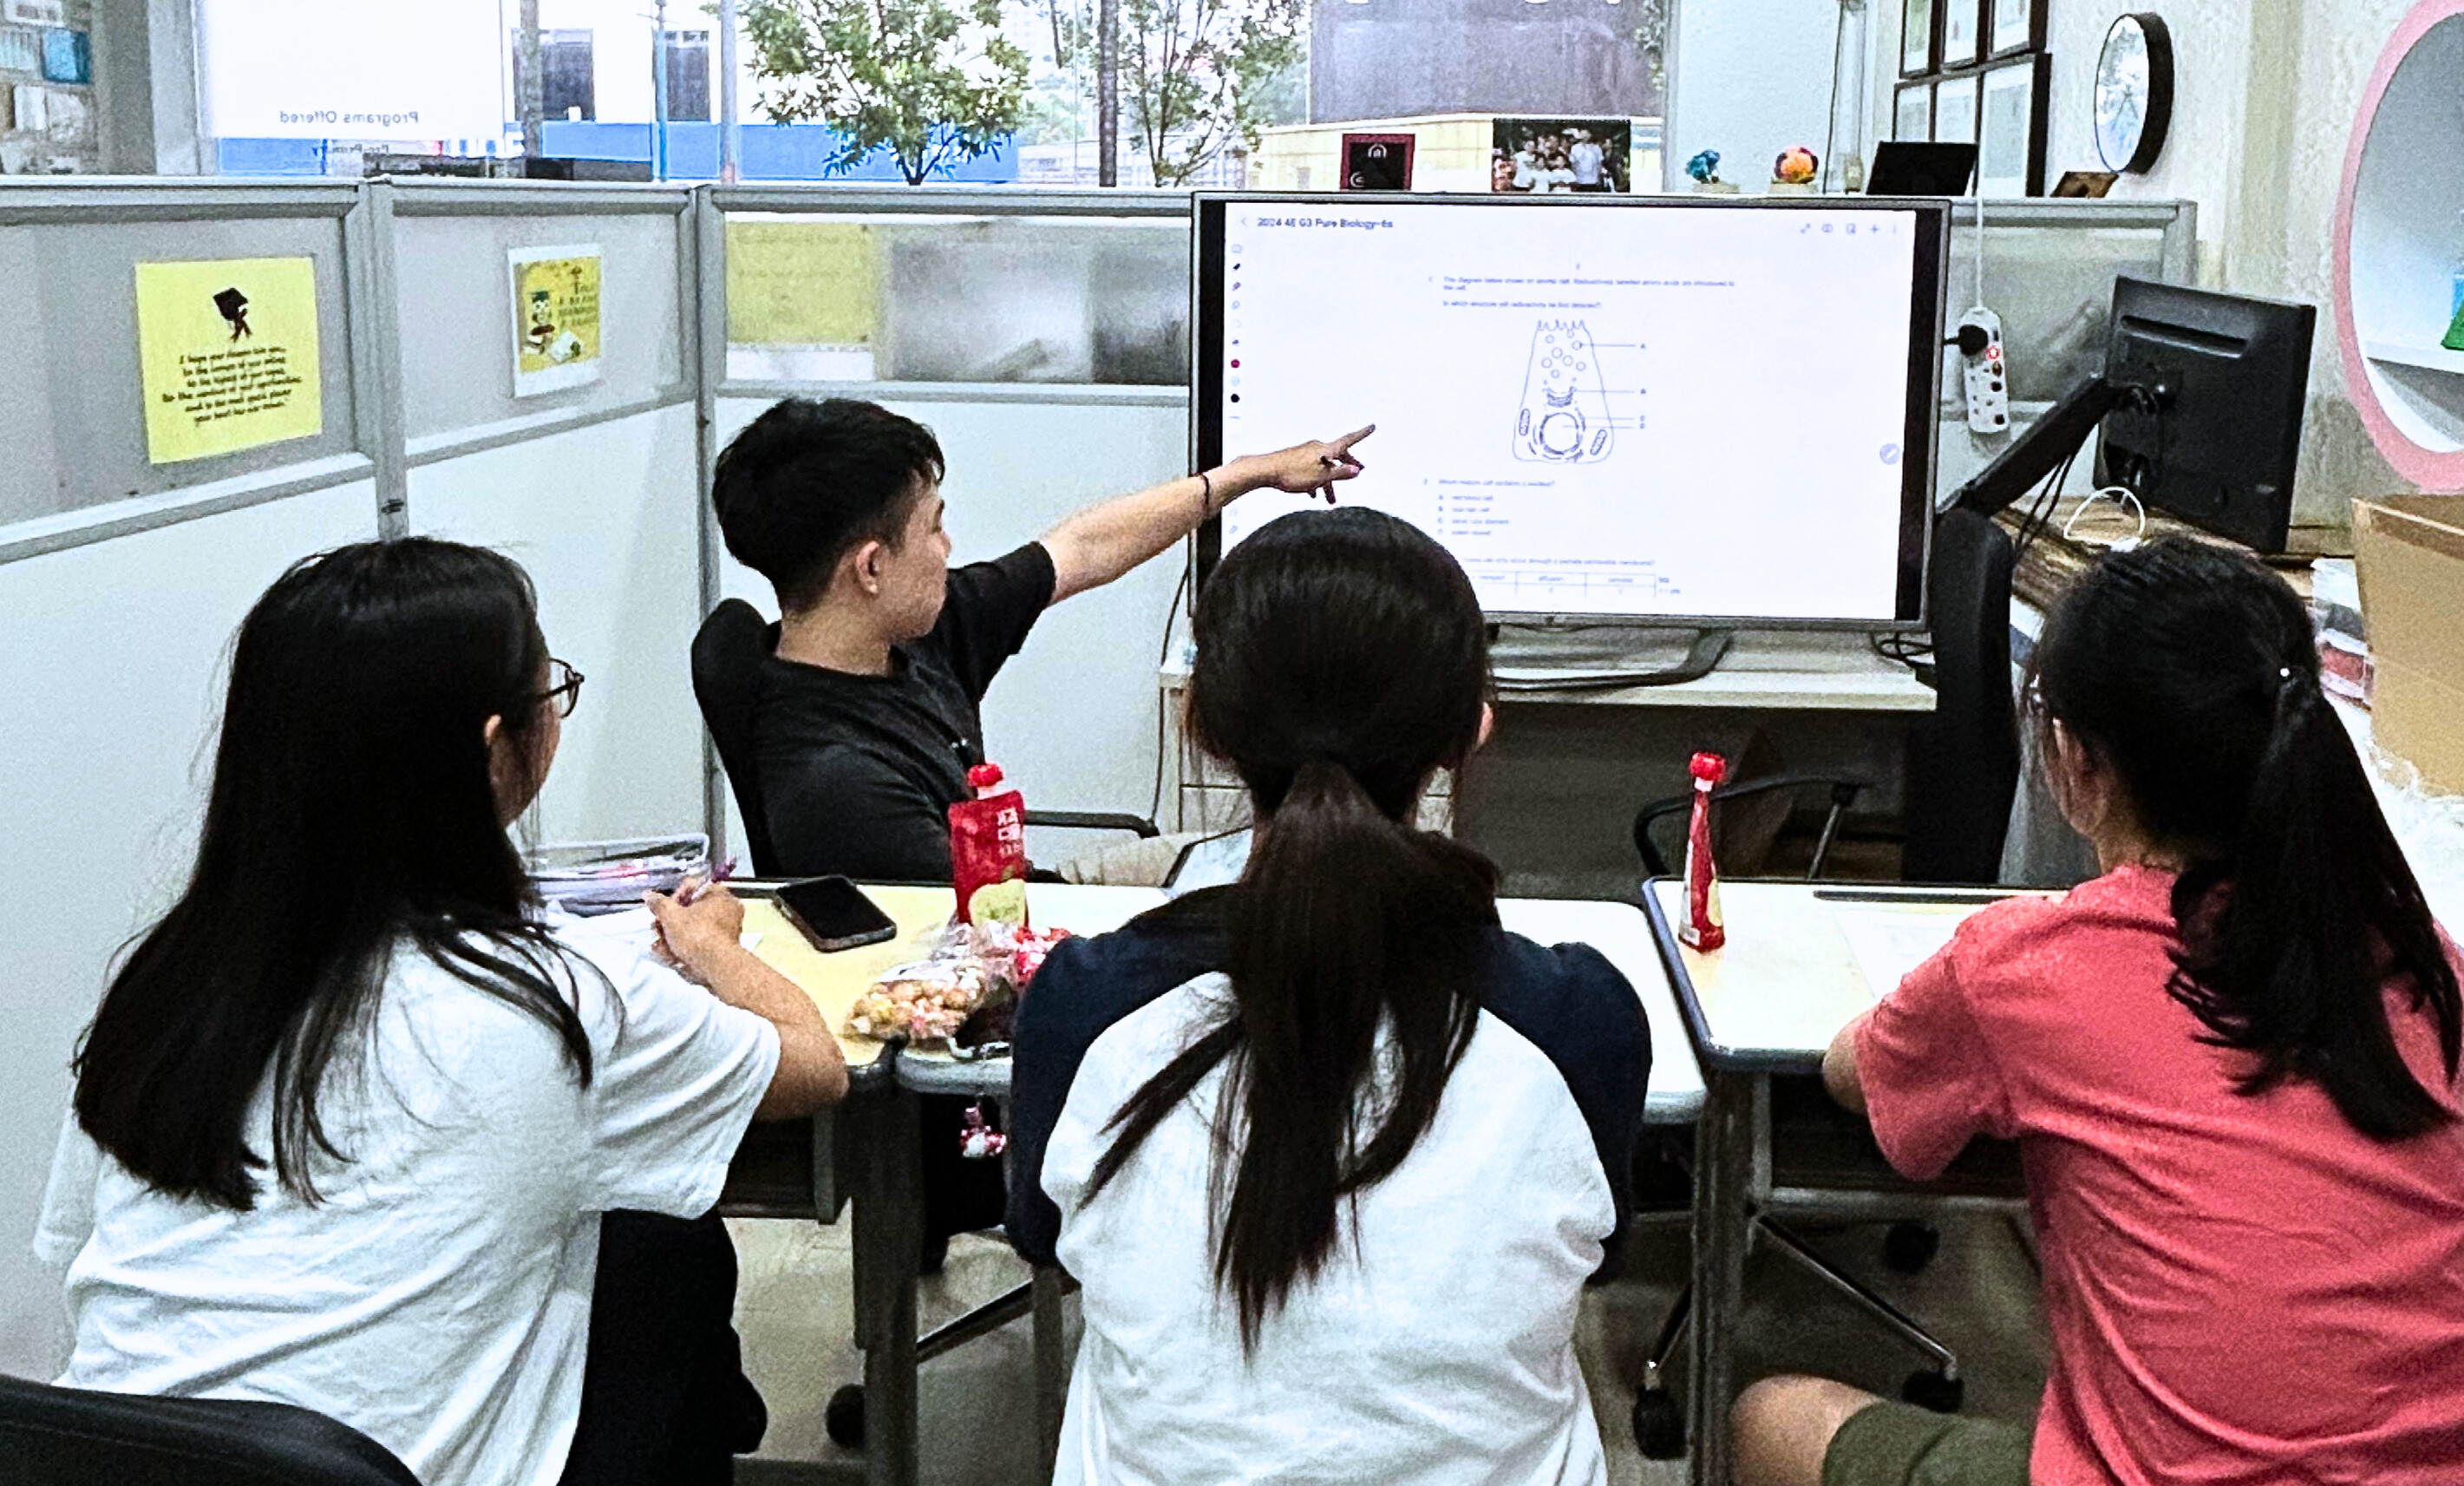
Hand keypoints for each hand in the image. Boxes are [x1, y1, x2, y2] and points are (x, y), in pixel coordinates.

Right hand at [646, 884, 748, 984]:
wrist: (716, 967)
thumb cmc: (696, 935)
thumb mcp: (671, 916)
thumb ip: (659, 904)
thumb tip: (648, 894)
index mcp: (719, 895)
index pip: (692, 888)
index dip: (673, 899)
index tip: (662, 911)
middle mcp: (727, 909)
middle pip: (691, 911)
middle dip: (670, 922)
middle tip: (657, 929)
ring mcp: (727, 930)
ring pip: (693, 929)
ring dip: (673, 937)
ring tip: (660, 946)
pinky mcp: (722, 948)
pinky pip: (700, 942)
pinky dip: (684, 947)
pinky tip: (669, 955)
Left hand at [1222, 425, 1374, 505]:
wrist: (1264, 471)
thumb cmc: (1291, 473)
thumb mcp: (1321, 476)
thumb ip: (1339, 473)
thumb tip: (1356, 470)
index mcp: (1325, 449)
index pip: (1349, 440)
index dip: (1362, 434)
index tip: (1372, 427)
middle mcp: (1316, 448)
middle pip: (1337, 455)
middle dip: (1347, 464)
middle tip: (1358, 469)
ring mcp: (1305, 454)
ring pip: (1323, 467)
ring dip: (1329, 482)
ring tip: (1331, 500)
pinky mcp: (1295, 461)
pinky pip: (1310, 471)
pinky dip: (1316, 481)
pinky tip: (1312, 494)